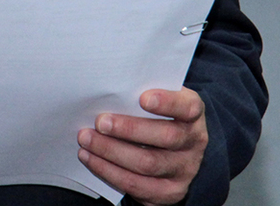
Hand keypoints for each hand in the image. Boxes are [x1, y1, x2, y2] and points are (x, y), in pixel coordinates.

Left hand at [76, 88, 207, 205]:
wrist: (174, 152)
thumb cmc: (157, 116)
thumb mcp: (158, 99)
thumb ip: (140, 92)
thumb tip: (109, 87)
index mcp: (193, 115)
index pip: (188, 107)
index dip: (167, 102)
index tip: (143, 98)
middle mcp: (193, 143)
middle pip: (166, 137)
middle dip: (129, 129)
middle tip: (100, 122)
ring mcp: (183, 170)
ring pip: (148, 164)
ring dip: (111, 151)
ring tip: (86, 139)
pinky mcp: (169, 192)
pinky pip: (137, 185)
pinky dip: (109, 171)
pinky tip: (90, 158)